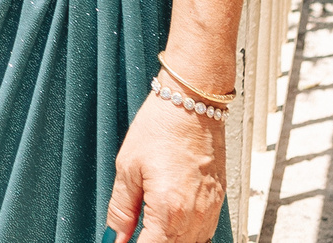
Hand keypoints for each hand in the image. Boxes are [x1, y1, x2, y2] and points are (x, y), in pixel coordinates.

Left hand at [106, 91, 226, 242]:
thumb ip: (120, 210)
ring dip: (168, 239)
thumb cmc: (161, 127)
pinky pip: (203, 233)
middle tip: (130, 232)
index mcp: (169, 210)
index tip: (119, 242)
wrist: (192, 104)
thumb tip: (114, 236)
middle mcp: (195, 216)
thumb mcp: (127, 168)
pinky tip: (171, 221)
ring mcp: (210, 211)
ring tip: (149, 224)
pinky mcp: (218, 203)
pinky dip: (185, 233)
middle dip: (149, 242)